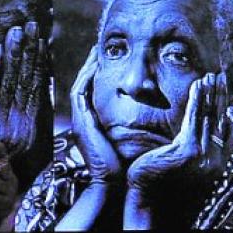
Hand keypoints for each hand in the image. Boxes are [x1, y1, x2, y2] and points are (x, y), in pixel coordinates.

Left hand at [0, 22, 45, 214]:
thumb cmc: (4, 181)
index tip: (42, 42)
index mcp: (35, 132)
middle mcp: (21, 127)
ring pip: (9, 83)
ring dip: (13, 54)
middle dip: (29, 50)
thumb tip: (42, 95)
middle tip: (31, 26)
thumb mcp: (34, 155)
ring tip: (17, 31)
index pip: (39, 88)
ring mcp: (1, 127)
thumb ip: (38, 124)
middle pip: (26, 81)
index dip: (40, 63)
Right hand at [68, 47, 122, 180]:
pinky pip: (80, 92)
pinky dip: (86, 77)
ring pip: (80, 85)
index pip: (93, 92)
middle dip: (90, 67)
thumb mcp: (129, 140)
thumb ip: (133, 127)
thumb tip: (152, 113)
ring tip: (95, 51)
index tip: (109, 59)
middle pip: (84, 85)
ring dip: (87, 67)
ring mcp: (80, 120)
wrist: (112, 183)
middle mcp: (84, 120)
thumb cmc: (125, 166)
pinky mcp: (81, 122)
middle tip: (98, 49)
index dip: (98, 75)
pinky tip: (94, 63)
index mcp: (93, 124)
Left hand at [125, 74, 232, 221]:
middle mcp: (214, 161)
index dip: (226, 107)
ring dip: (211, 93)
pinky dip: (198, 99)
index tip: (226, 89)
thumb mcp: (183, 164)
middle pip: (221, 120)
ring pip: (210, 117)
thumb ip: (194, 148)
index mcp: (215, 164)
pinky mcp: (188, 152)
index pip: (226, 130)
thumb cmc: (161, 183)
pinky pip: (195, 119)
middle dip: (221, 96)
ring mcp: (204, 157)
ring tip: (211, 76)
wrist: (148, 203)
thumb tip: (199, 130)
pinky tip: (199, 85)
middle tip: (221, 76)